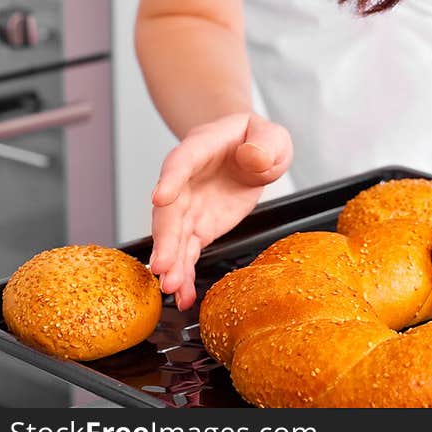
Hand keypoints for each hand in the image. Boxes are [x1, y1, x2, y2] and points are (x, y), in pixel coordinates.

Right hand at [148, 111, 292, 310]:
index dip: (171, 179)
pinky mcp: (198, 227)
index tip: (160, 198)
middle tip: (162, 264)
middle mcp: (186, 179)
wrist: (249, 151)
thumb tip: (253, 157)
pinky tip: (183, 296)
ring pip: (174, 235)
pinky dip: (184, 274)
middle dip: (165, 237)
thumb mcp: (270, 135)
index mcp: (202, 147)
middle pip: (170, 208)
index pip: (183, 161)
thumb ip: (265, 144)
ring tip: (171, 286)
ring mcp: (189, 206)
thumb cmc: (256, 139)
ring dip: (171, 261)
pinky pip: (187, 252)